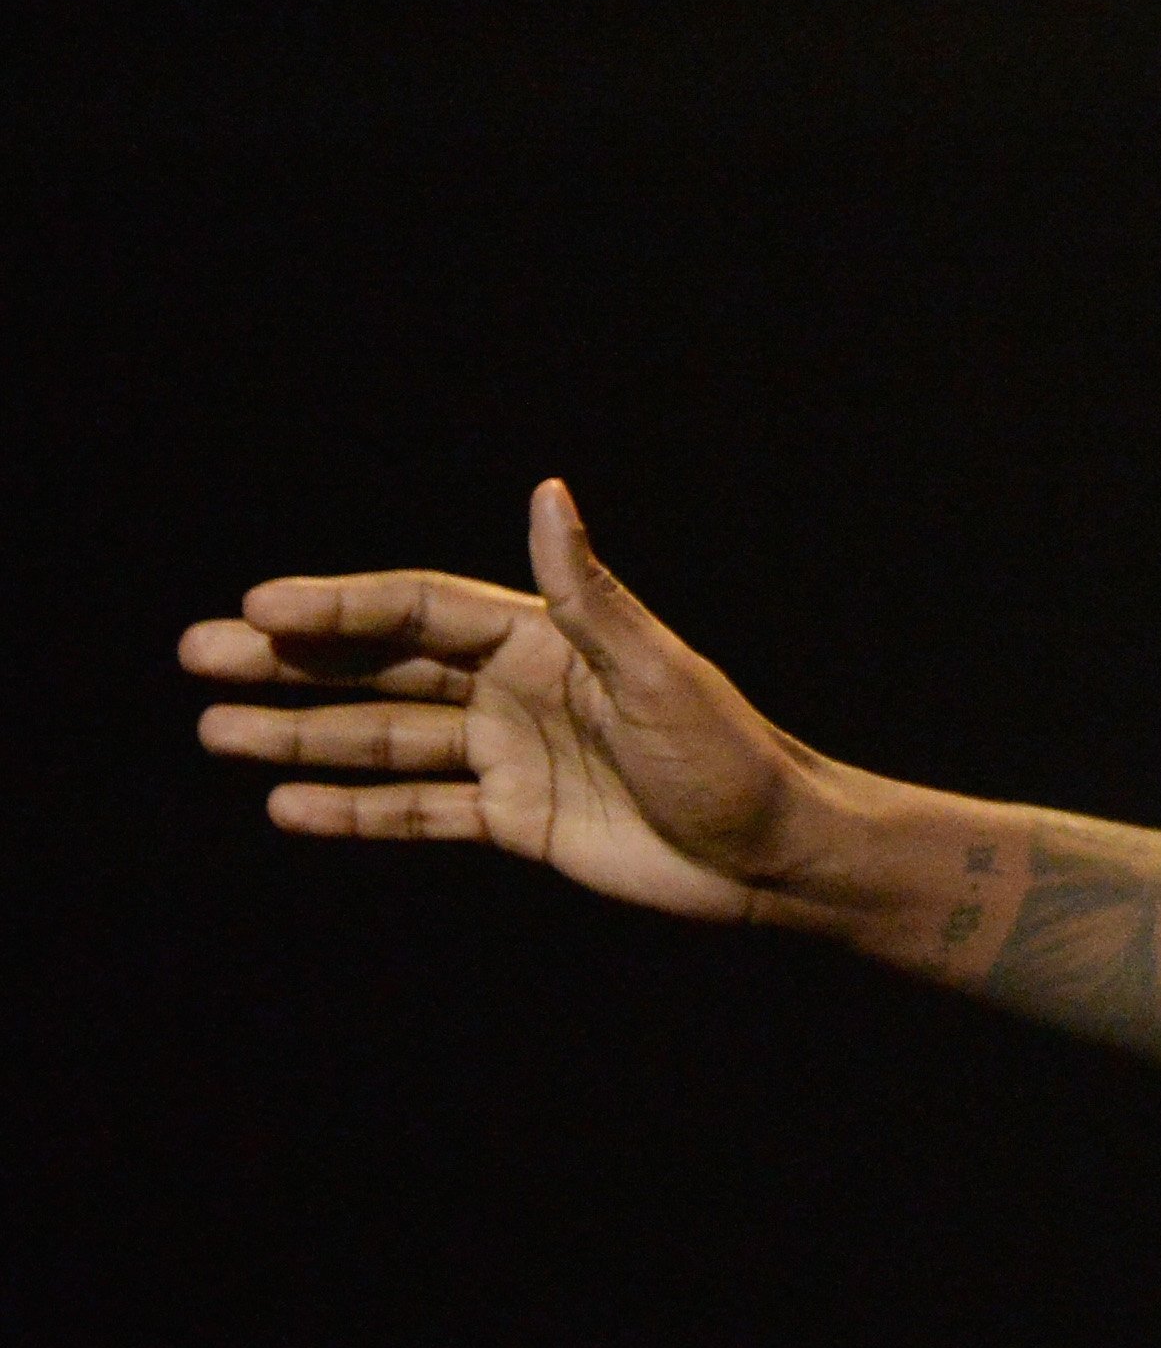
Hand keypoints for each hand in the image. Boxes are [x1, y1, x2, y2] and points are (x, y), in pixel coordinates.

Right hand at [182, 480, 818, 923]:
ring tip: (214, 732)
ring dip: (303, 736)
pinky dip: (356, 810)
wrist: (773, 854)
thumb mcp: (657, 672)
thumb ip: (589, 594)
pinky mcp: (517, 820)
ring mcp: (511, 755)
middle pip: (383, 666)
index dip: (341, 605)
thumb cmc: (730, 756)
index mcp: (547, 641)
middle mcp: (517, 689)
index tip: (260, 606)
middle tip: (200, 656)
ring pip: (385, 737)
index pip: (420, 610)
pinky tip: (287, 807)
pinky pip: (418, 811)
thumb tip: (547, 494)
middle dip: (293, 661)